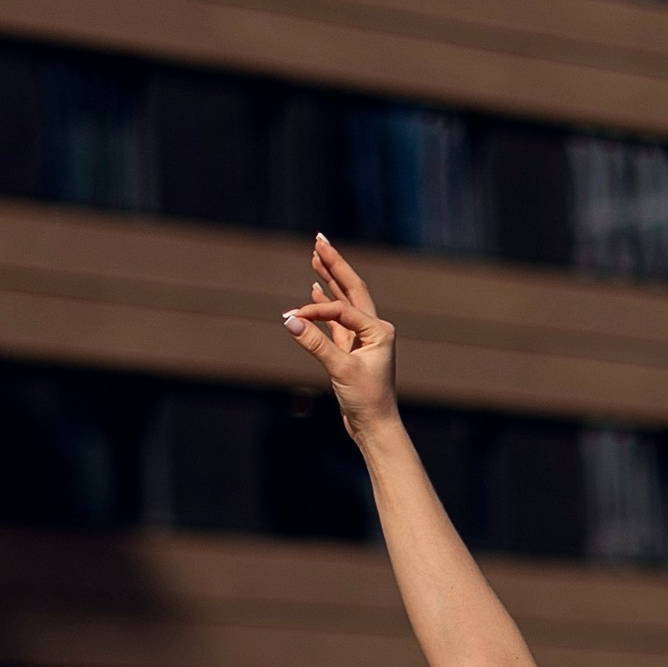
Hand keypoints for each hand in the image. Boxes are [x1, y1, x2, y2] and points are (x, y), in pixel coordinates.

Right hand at [281, 234, 397, 433]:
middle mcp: (374, 329)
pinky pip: (337, 319)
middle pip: (352, 288)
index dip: (317, 309)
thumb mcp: (340, 371)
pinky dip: (325, 303)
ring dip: (329, 279)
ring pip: (344, 301)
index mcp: (379, 330)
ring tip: (316, 256)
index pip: (342, 309)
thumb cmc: (366, 400)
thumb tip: (289, 319)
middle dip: (334, 264)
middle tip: (319, 239)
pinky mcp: (351, 349)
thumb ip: (315, 343)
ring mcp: (363, 338)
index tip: (294, 317)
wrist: (374, 427)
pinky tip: (314, 287)